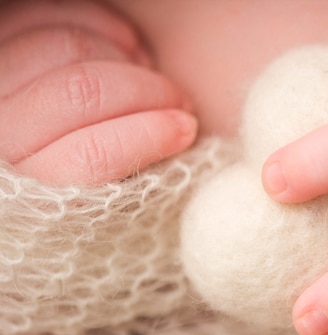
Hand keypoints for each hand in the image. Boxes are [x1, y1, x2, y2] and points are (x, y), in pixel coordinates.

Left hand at [0, 0, 196, 185]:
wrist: (25, 156)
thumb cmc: (72, 184)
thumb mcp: (95, 199)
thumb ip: (129, 171)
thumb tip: (180, 131)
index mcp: (32, 185)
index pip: (90, 157)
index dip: (148, 136)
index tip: (185, 127)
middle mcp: (2, 135)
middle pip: (81, 92)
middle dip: (147, 90)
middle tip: (179, 100)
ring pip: (67, 47)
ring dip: (124, 57)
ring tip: (149, 74)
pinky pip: (50, 17)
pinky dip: (100, 25)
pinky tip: (125, 45)